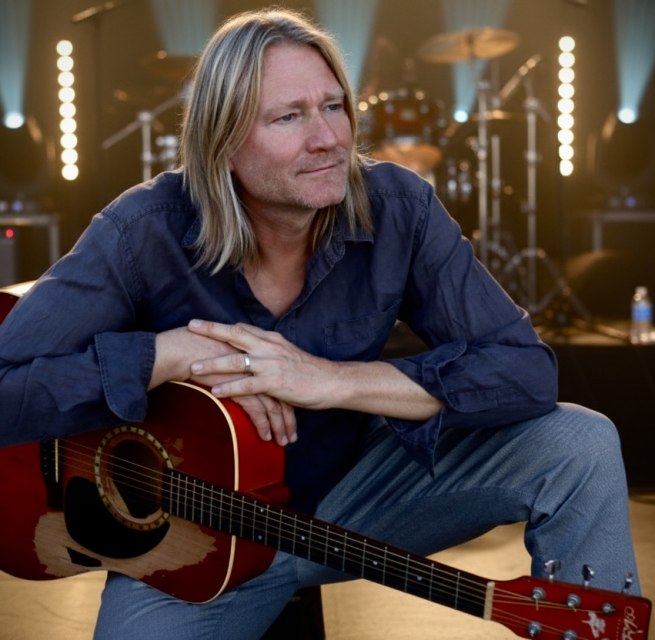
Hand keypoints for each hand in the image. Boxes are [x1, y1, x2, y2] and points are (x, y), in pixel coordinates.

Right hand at [152, 325, 296, 445]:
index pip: (281, 380)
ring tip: (283, 441)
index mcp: (261, 354)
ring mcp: (253, 376)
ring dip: (280, 426)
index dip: (287, 399)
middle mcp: (262, 364)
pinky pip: (258, 411)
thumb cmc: (202, 348)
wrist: (185, 348)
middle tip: (292, 434)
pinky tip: (266, 437)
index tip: (291, 414)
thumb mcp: (229, 352)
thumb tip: (243, 376)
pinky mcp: (241, 387)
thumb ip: (239, 362)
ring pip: (274, 406)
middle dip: (290, 417)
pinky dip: (263, 425)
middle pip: (283, 394)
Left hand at [187, 319, 339, 409]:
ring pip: (237, 361)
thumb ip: (269, 352)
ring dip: (213, 364)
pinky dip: (230, 388)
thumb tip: (251, 352)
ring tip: (194, 367)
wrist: (331, 381)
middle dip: (211, 330)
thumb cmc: (309, 371)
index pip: (242, 328)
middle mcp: (269, 347)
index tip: (201, 323)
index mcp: (271, 340)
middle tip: (191, 327)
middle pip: (235, 334)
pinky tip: (216, 392)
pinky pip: (248, 385)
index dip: (221, 326)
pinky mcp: (275, 382)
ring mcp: (272, 364)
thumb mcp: (287, 355)